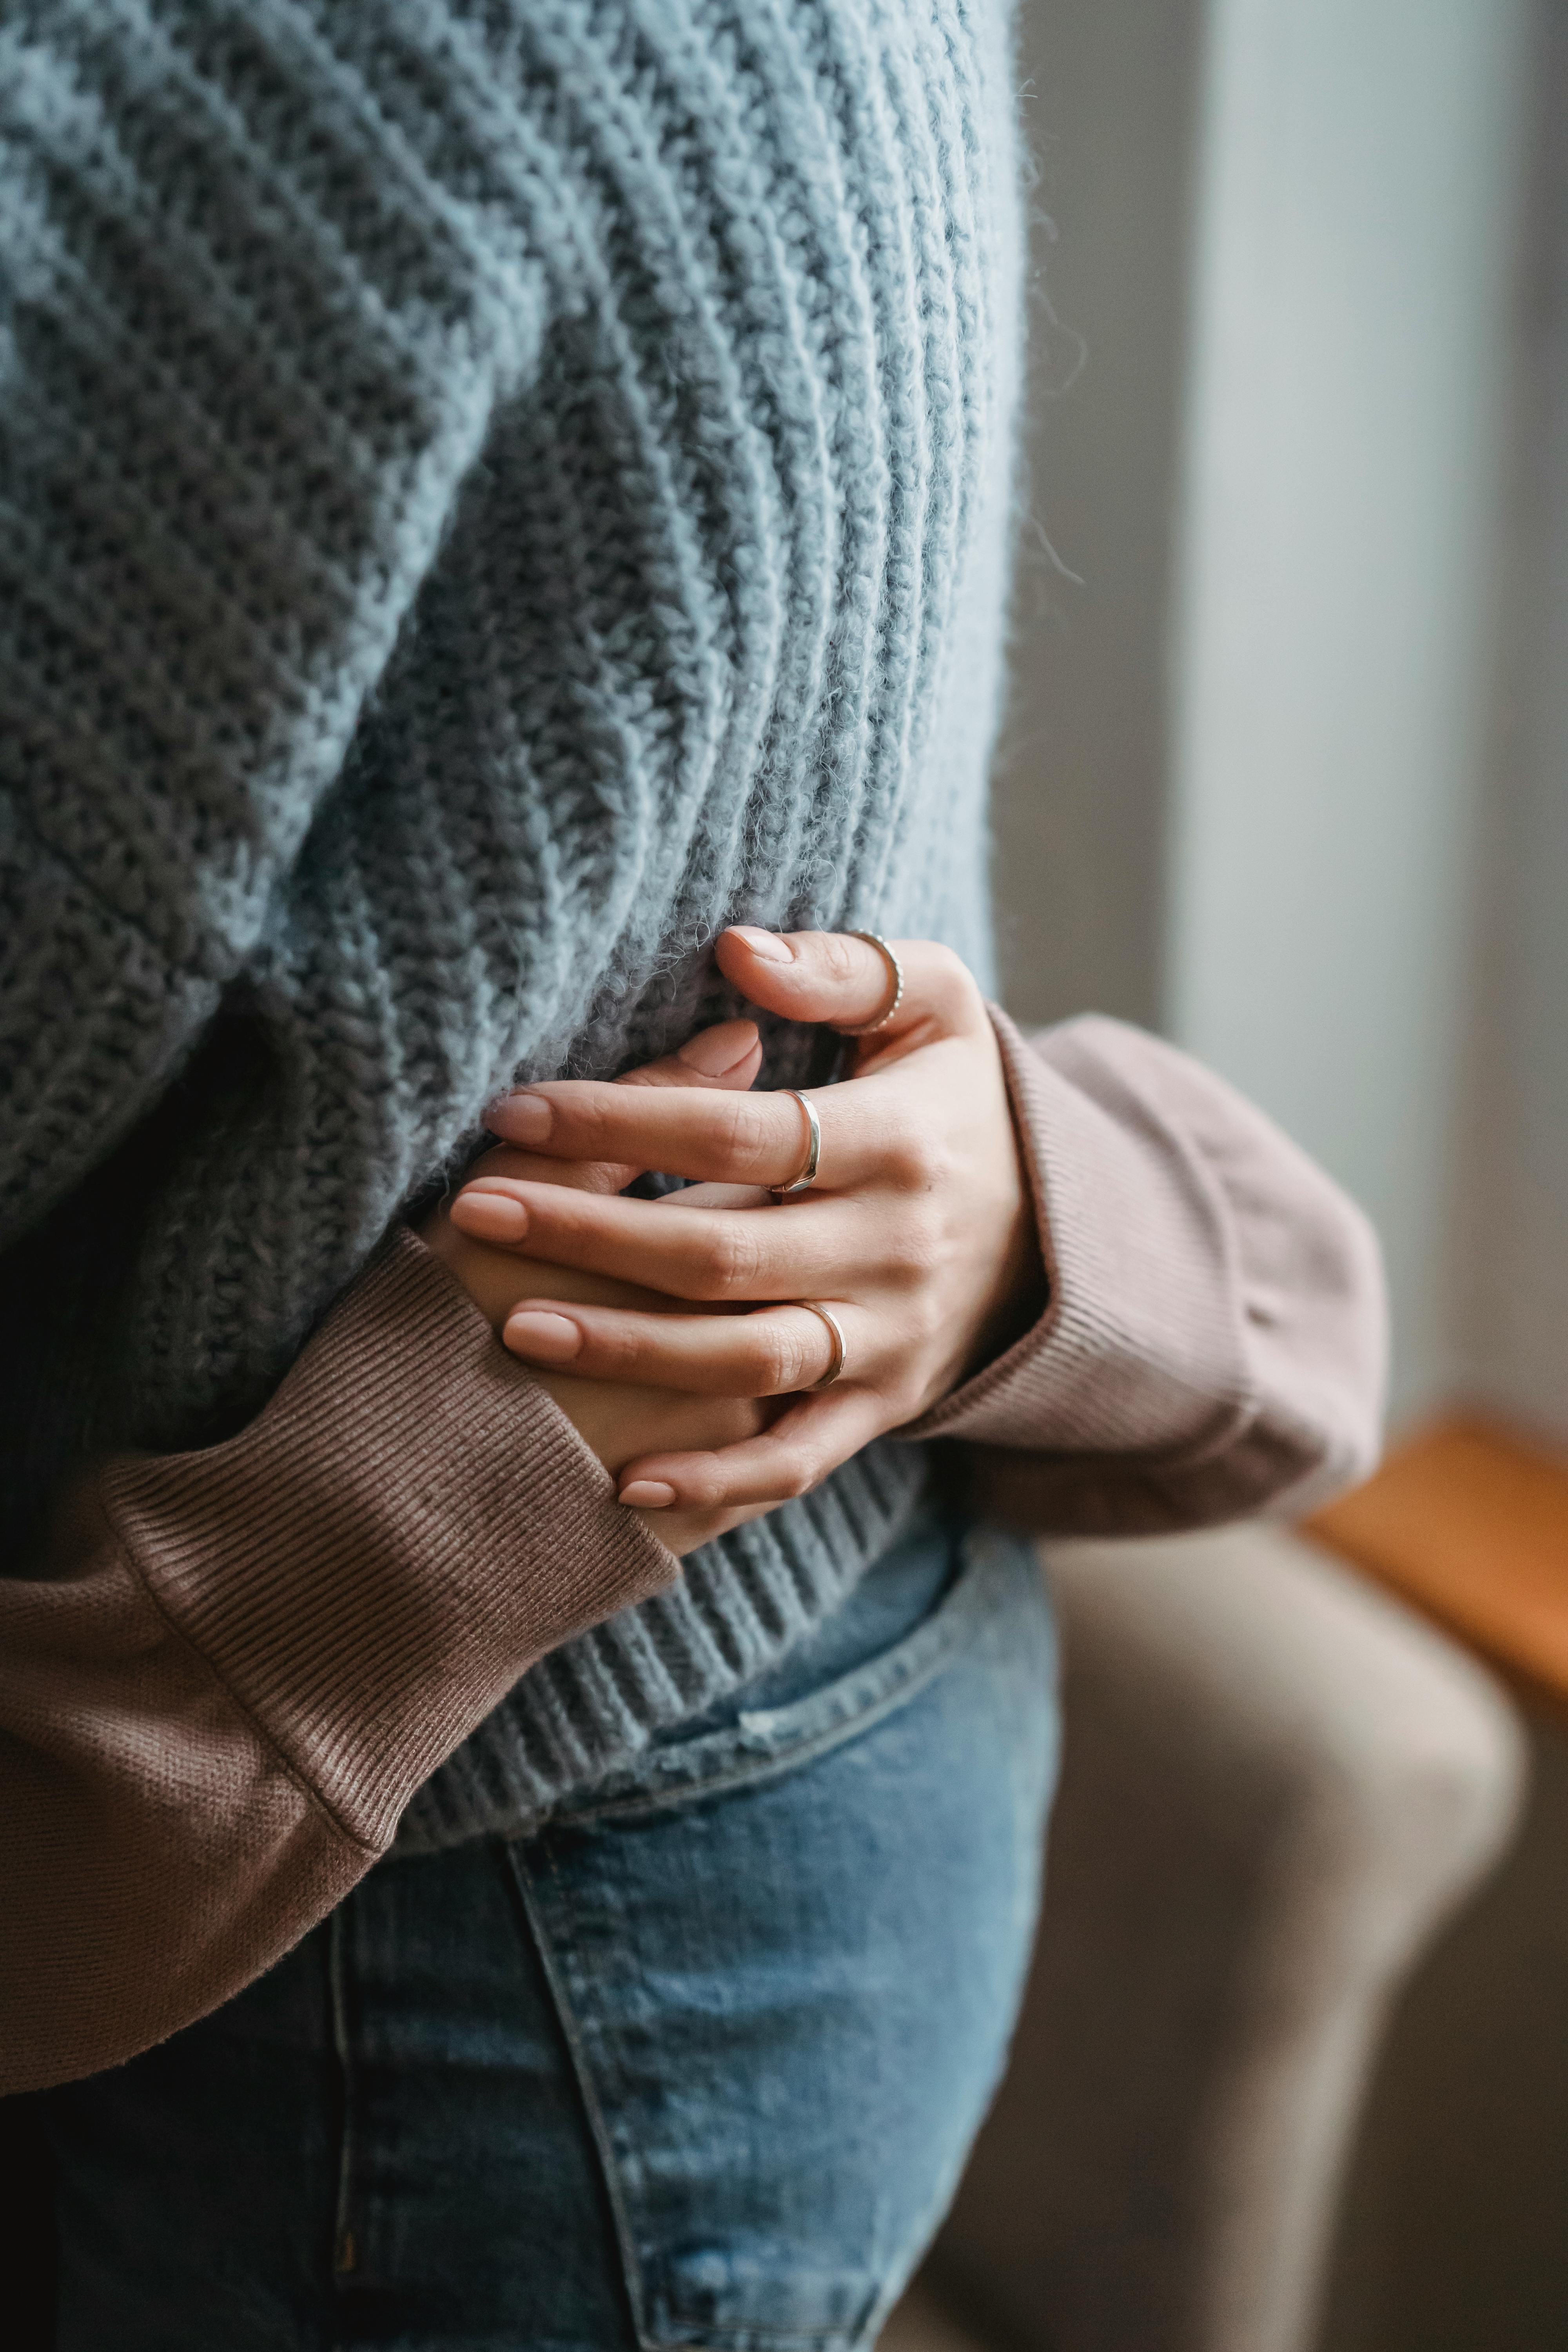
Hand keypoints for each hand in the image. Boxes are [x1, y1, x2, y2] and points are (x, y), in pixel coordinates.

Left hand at [449, 931, 1044, 1519]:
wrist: (1063, 1225)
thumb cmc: (957, 1097)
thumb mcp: (934, 1003)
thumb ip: (843, 967)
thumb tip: (736, 946)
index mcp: (899, 1140)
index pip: (738, 1133)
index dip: (619, 1121)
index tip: (513, 1110)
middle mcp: (895, 1248)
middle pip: (720, 1251)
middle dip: (587, 1235)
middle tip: (474, 1215)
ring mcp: (890, 1338)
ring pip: (746, 1358)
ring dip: (626, 1352)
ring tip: (516, 1327)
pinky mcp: (885, 1406)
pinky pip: (799, 1459)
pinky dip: (720, 1479)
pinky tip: (629, 1485)